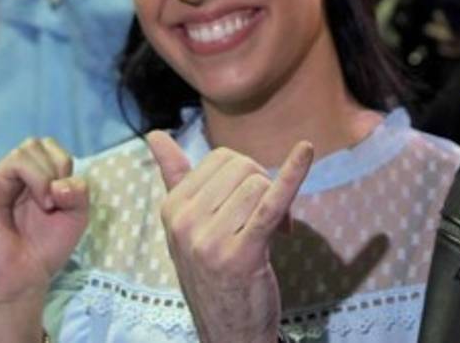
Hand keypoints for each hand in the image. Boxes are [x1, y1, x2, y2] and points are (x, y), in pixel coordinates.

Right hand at [0, 117, 88, 307]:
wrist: (26, 277)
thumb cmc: (48, 246)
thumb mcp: (77, 216)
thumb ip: (80, 192)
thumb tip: (59, 184)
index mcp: (38, 174)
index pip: (50, 147)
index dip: (63, 164)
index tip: (65, 195)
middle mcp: (16, 175)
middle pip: (34, 145)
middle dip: (51, 171)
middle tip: (51, 204)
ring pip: (20, 155)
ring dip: (40, 178)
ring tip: (43, 205)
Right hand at [146, 132, 314, 342]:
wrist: (227, 332)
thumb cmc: (211, 272)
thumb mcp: (185, 227)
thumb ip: (173, 178)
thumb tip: (154, 135)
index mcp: (171, 208)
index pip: (221, 159)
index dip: (246, 175)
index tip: (250, 204)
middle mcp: (185, 222)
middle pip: (243, 168)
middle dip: (265, 185)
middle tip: (270, 220)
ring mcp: (211, 240)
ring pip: (260, 185)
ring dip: (280, 205)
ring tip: (277, 234)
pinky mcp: (242, 254)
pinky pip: (271, 203)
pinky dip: (292, 175)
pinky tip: (305, 152)